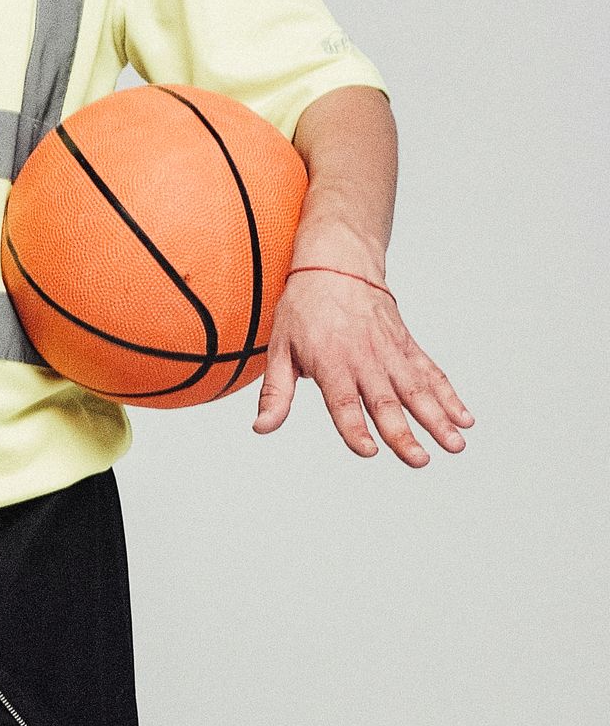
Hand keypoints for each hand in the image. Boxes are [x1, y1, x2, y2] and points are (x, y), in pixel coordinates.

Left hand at [253, 265, 472, 464]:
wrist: (337, 264)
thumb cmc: (304, 309)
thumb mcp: (280, 349)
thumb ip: (275, 393)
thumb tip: (261, 428)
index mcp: (332, 363)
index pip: (343, 403)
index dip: (355, 428)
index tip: (369, 450)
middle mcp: (365, 359)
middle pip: (386, 402)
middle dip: (404, 433)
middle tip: (420, 460)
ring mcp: (390, 352)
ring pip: (416, 390)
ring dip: (437, 418)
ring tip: (455, 445)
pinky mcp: (407, 346)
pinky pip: (431, 373)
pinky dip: (449, 396)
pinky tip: (464, 418)